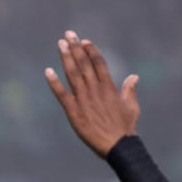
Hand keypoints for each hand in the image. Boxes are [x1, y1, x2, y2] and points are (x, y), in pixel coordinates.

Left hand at [44, 30, 139, 157]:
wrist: (118, 146)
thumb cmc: (125, 128)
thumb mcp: (132, 106)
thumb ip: (130, 90)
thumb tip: (134, 76)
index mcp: (109, 87)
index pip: (98, 63)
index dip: (91, 50)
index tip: (84, 40)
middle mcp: (95, 91)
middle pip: (84, 64)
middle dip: (76, 48)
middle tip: (68, 34)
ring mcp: (84, 101)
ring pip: (73, 75)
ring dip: (66, 58)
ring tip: (60, 44)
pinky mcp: (74, 113)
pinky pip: (62, 95)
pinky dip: (54, 83)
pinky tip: (48, 71)